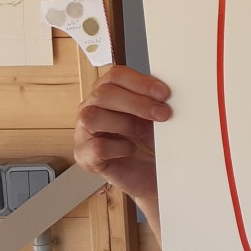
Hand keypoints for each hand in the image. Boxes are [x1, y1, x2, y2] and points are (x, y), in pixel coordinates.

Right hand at [74, 65, 171, 231]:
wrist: (153, 174)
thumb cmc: (152, 141)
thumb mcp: (157, 116)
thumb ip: (156, 100)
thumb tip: (166, 91)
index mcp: (109, 93)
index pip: (115, 75)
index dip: (140, 82)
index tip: (164, 93)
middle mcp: (92, 109)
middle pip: (103, 93)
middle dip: (137, 103)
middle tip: (163, 114)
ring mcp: (84, 133)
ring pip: (91, 116)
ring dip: (124, 123)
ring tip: (142, 133)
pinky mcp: (85, 157)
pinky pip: (96, 147)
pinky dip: (118, 147)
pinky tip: (130, 150)